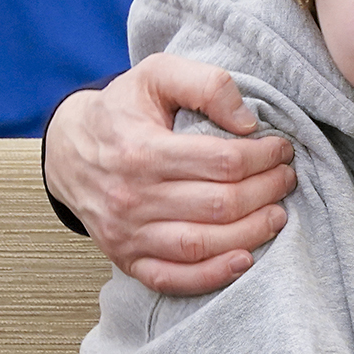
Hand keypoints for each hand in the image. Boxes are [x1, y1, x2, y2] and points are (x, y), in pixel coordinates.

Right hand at [44, 54, 296, 294]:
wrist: (67, 151)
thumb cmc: (122, 111)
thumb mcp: (156, 75)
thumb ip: (205, 84)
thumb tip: (247, 122)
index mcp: (142, 150)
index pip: (223, 161)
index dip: (264, 157)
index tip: (281, 150)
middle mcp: (132, 197)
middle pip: (219, 205)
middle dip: (266, 191)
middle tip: (286, 179)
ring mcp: (127, 233)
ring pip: (202, 245)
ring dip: (251, 233)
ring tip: (277, 214)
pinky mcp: (126, 259)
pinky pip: (173, 278)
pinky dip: (212, 275)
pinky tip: (244, 259)